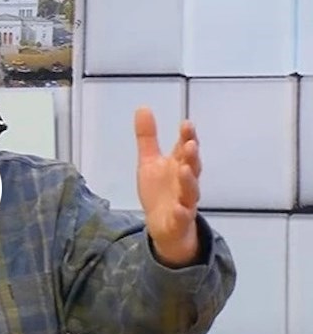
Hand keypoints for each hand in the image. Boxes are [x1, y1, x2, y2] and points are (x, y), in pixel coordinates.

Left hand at [134, 107, 201, 266]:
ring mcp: (184, 202)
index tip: (186, 124)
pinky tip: (178, 208)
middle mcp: (185, 182)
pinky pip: (182, 217)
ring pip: (190, 191)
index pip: (185, 148)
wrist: (163, 226)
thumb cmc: (160, 191)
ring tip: (184, 169)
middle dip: (191, 156)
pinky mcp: (179, 221)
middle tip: (189, 144)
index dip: (187, 136)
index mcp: (179, 165)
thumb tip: (143, 107)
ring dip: (189, 180)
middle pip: (192, 167)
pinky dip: (181, 212)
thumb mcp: (149, 162)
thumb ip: (147, 137)